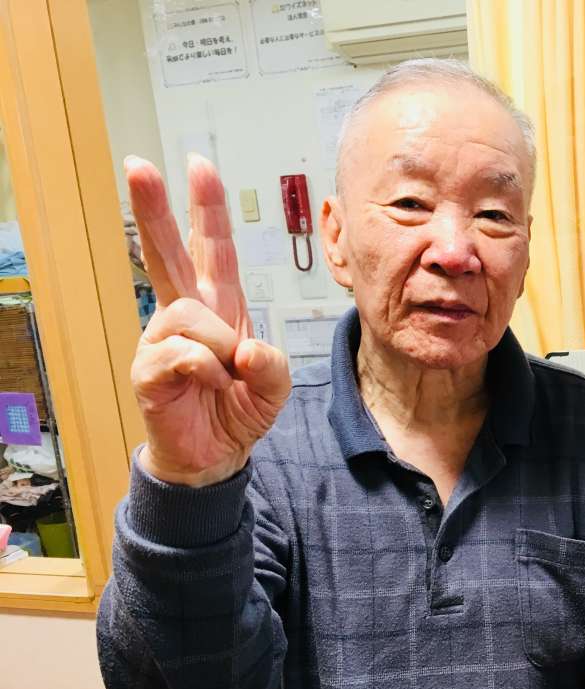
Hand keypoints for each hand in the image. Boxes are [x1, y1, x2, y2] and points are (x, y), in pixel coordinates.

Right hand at [127, 155, 289, 486]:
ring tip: (226, 376)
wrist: (216, 455)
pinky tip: (211, 386)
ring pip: (190, 314)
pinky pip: (184, 353)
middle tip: (137, 164)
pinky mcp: (149, 368)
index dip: (206, 210)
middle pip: (167, 252)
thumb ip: (273, 364)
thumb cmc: (240, 410)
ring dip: (219, 345)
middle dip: (154, 208)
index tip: (199, 166)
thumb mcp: (275, 386)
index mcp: (220, 306)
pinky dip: (208, 371)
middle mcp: (187, 314)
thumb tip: (244, 347)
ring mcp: (163, 339)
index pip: (213, 249)